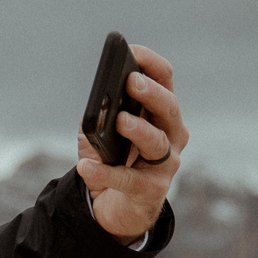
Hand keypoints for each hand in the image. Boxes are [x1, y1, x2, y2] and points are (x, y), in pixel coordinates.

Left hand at [77, 46, 186, 241]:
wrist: (113, 207)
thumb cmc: (112, 160)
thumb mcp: (101, 132)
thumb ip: (100, 114)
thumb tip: (98, 102)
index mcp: (160, 113)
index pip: (165, 80)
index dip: (150, 64)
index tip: (131, 51)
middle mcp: (171, 135)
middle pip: (168, 109)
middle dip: (151, 94)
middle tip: (132, 82)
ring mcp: (165, 163)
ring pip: (157, 142)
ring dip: (138, 129)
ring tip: (119, 121)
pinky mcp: (151, 190)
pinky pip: (128, 179)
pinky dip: (105, 172)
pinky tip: (86, 165)